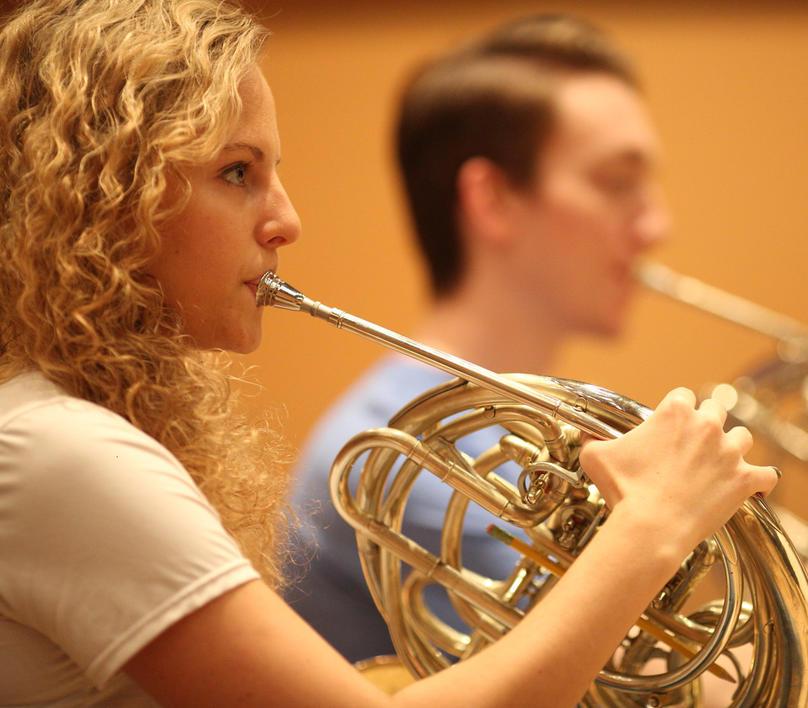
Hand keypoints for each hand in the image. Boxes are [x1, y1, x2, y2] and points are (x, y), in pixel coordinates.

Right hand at [578, 387, 778, 548]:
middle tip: (693, 444)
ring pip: (742, 438)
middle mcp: (706, 425)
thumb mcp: (595, 456)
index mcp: (674, 412)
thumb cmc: (623, 490)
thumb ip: (593, 439)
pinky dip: (759, 480)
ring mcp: (729, 452)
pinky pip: (766, 474)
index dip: (677, 409)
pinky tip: (750, 485)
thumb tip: (587, 437)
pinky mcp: (744, 480)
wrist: (650, 527)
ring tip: (718, 463)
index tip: (671, 424)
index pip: (683, 395)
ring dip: (732, 447)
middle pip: (716, 410)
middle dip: (706, 424)